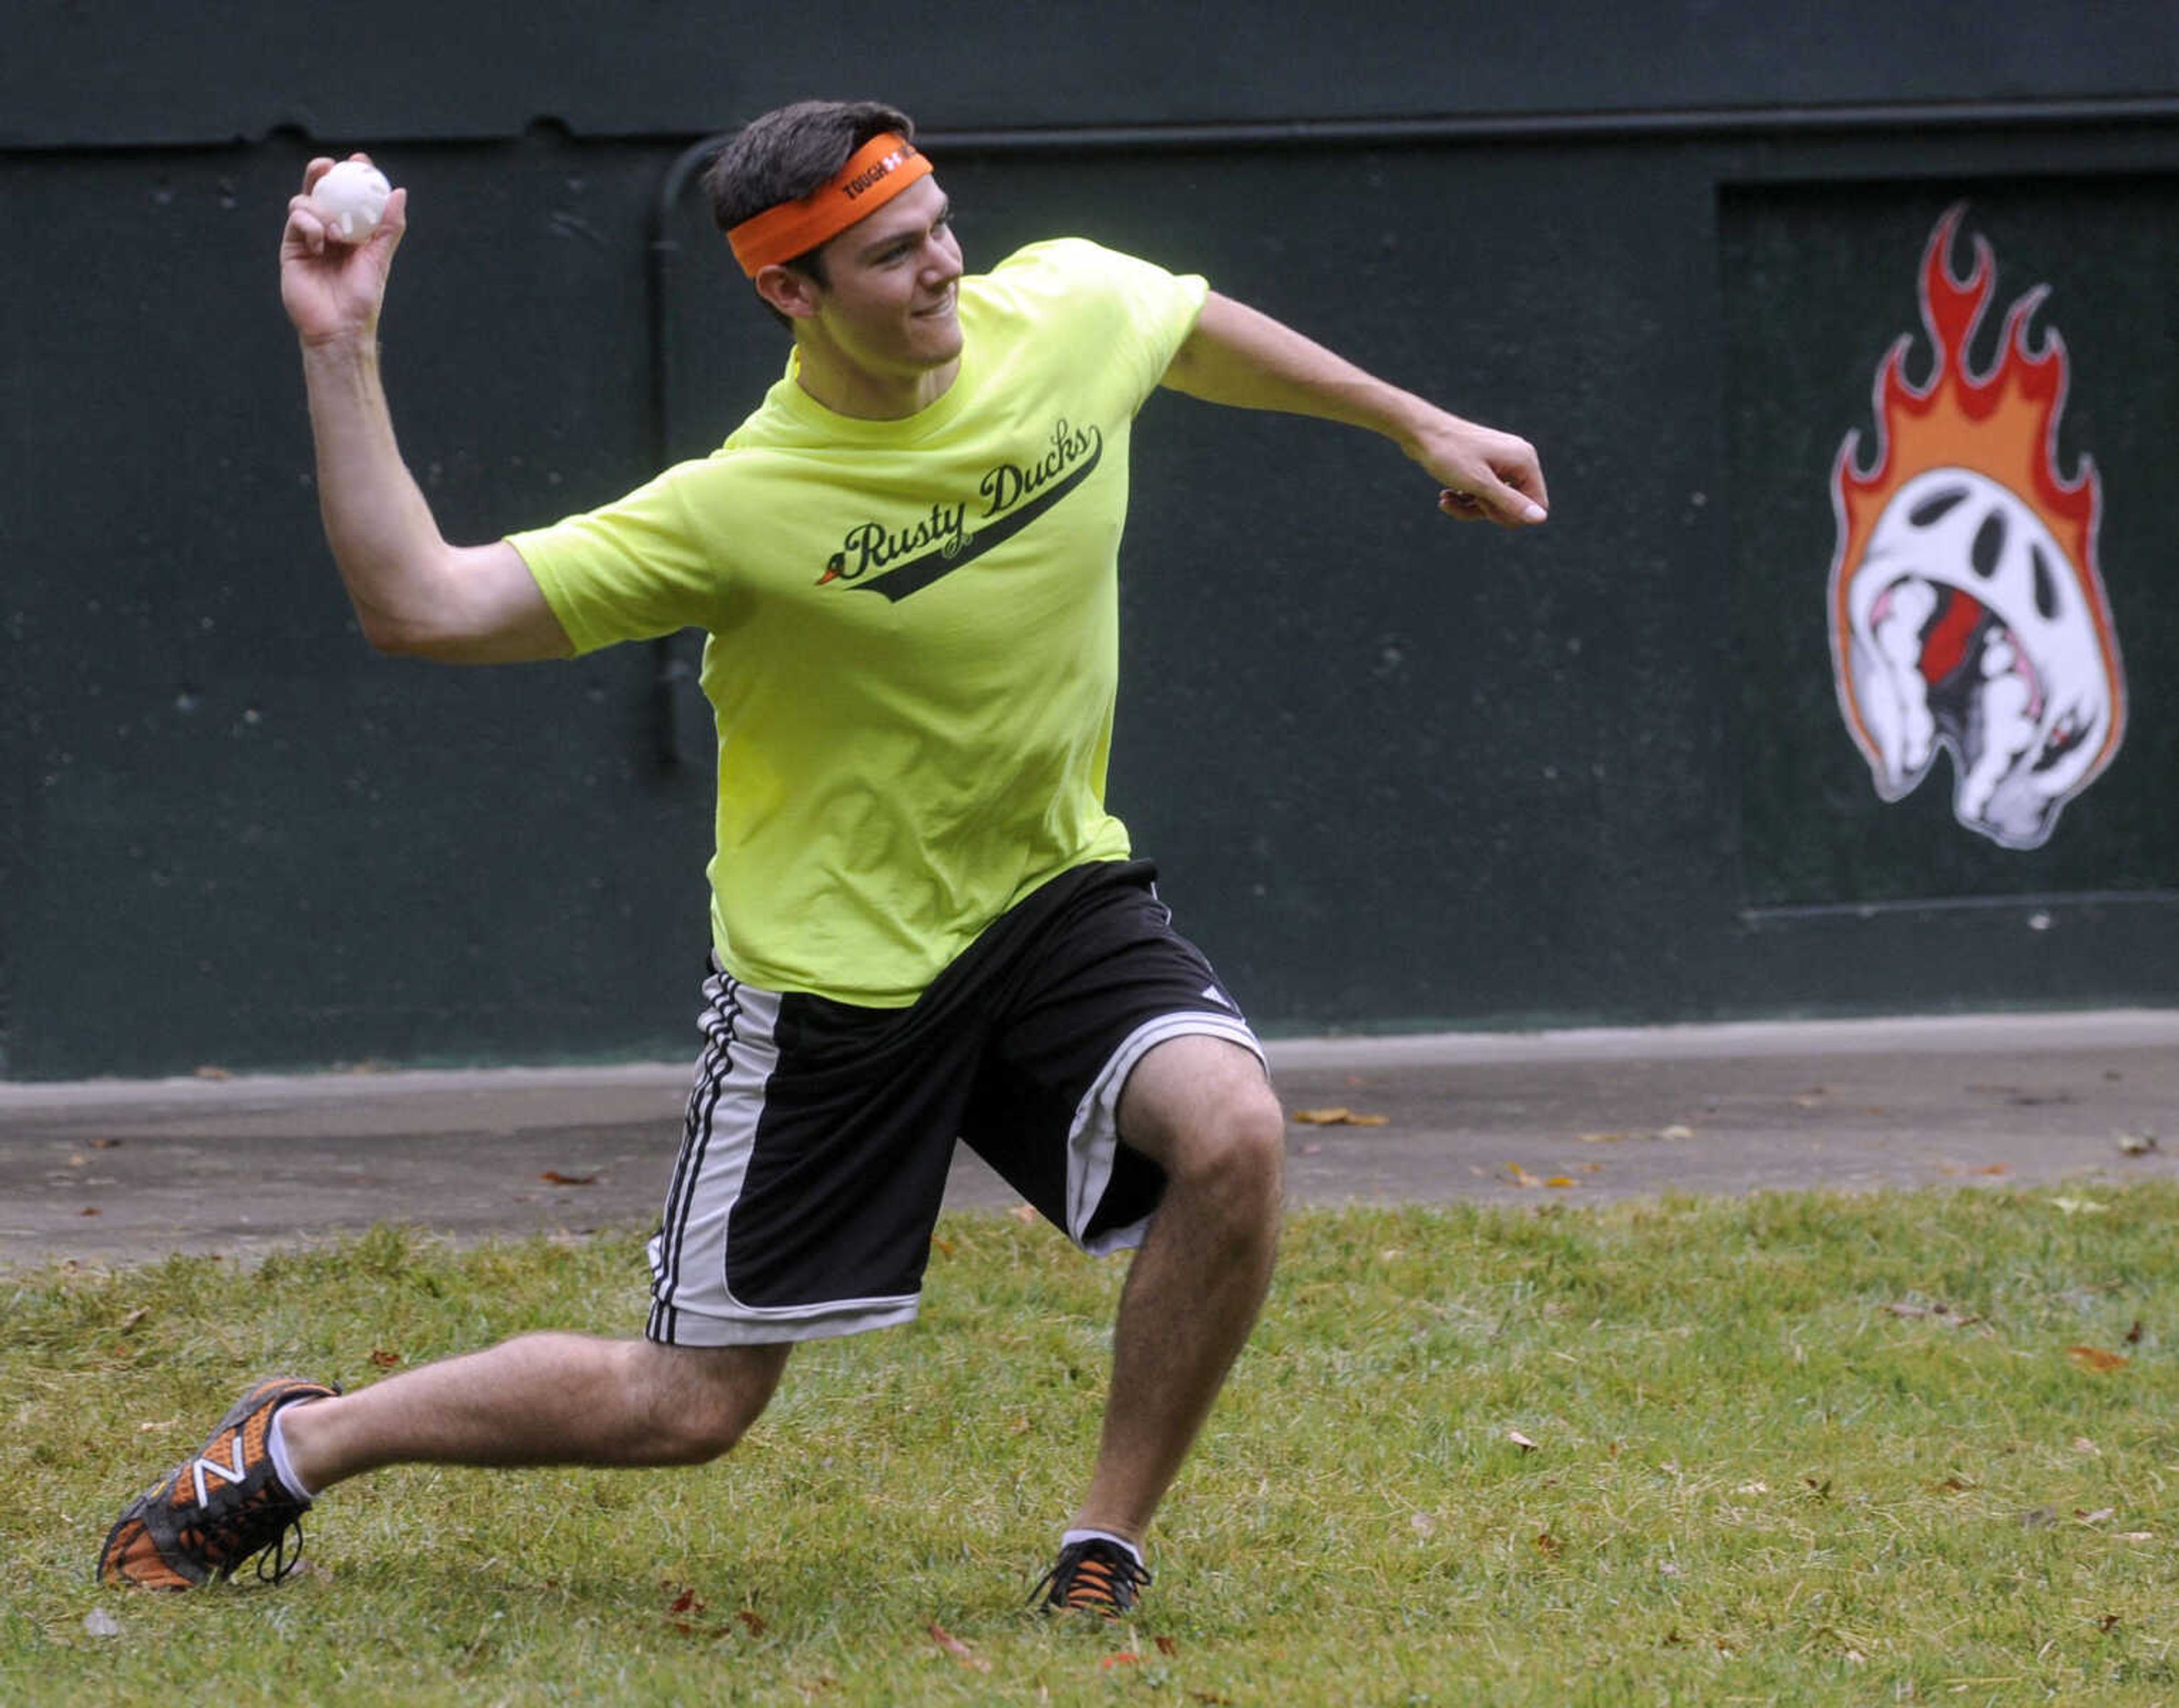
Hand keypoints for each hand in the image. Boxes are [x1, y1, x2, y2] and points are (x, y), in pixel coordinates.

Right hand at [281, 155, 407, 346]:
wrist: (339, 326)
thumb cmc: (362, 298)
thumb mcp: (379, 258)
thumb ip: (389, 226)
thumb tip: (399, 192)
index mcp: (351, 232)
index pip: (349, 196)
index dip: (352, 176)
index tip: (359, 161)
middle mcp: (328, 232)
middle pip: (320, 192)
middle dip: (321, 173)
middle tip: (329, 165)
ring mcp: (308, 238)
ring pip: (304, 202)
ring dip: (319, 208)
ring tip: (335, 232)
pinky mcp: (292, 248)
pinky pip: (295, 221)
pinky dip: (308, 223)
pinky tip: (320, 241)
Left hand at [1409, 410, 1548, 527]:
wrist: (1420, 431)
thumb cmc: (1448, 454)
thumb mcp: (1480, 484)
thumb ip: (1511, 503)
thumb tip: (1541, 519)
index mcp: (1524, 461)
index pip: (1536, 504)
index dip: (1511, 515)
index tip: (1484, 509)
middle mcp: (1518, 459)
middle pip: (1513, 505)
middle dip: (1485, 511)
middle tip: (1462, 502)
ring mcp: (1501, 461)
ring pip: (1494, 501)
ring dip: (1470, 507)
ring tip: (1445, 500)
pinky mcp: (1485, 464)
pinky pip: (1483, 491)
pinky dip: (1465, 497)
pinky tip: (1446, 496)